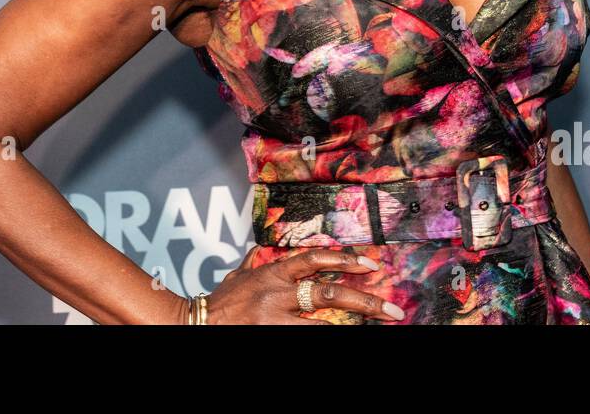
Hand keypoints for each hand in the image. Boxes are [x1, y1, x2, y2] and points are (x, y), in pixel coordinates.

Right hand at [196, 247, 404, 323]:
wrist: (196, 324)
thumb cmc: (219, 302)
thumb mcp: (237, 276)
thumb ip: (252, 264)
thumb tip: (256, 253)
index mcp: (274, 273)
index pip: (315, 259)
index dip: (345, 260)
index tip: (371, 265)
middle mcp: (278, 294)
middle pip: (329, 294)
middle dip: (365, 302)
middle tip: (393, 310)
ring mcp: (276, 318)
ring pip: (322, 323)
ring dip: (352, 325)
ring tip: (380, 324)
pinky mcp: (273, 335)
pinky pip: (305, 337)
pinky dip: (326, 336)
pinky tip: (344, 335)